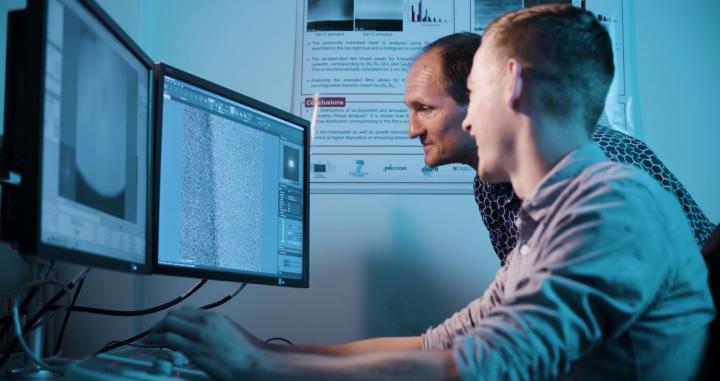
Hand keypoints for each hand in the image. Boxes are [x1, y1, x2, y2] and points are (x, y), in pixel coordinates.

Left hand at [145, 306, 265, 379]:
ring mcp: (198, 335)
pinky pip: (170, 339)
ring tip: (150, 336)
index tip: (167, 324)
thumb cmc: (241, 352)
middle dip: (162, 323)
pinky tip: (151, 342)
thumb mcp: (227, 330)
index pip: (185, 310)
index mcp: (213, 317)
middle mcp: (204, 322)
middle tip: (156, 331)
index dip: (173, 317)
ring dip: (156, 330)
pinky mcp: (194, 349)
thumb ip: (211, 326)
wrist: (248, 364)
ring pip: (169, 324)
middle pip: (175, 315)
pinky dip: (157, 338)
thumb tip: (197, 328)